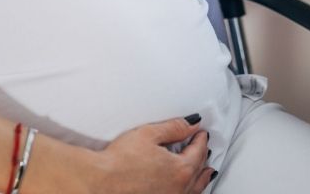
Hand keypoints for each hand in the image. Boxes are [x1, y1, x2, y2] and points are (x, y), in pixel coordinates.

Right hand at [87, 116, 215, 193]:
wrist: (102, 181)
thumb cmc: (121, 159)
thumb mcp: (149, 134)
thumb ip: (175, 127)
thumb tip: (192, 123)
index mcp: (181, 169)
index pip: (198, 151)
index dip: (200, 139)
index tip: (201, 132)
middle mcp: (180, 188)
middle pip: (199, 170)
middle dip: (203, 156)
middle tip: (204, 148)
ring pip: (194, 189)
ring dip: (202, 178)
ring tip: (207, 172)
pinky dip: (191, 190)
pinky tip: (188, 189)